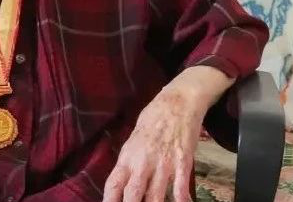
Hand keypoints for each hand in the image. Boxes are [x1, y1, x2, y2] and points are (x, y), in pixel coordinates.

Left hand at [102, 66, 232, 201]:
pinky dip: (181, 200)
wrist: (178, 102)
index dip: (109, 200)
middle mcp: (143, 162)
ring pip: (156, 196)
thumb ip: (130, 159)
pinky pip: (181, 188)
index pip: (114, 184)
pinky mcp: (183, 162)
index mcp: (128, 155)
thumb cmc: (154, 117)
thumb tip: (125, 179)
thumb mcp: (135, 137)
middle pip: (132, 195)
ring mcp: (164, 164)